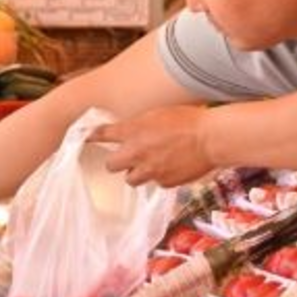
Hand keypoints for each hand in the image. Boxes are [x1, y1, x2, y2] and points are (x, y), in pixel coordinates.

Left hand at [91, 105, 215, 187]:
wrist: (212, 137)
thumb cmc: (190, 119)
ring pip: (131, 179)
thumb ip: (140, 124)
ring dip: (137, 172)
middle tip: (127, 158)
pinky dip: (160, 177)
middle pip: (111, 165)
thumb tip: (131, 131)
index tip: (85, 139)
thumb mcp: (159, 113)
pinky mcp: (164, 182)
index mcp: (133, 130)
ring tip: (151, 164)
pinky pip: (156, 183)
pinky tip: (171, 167)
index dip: (92, 137)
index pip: (102, 134)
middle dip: (117, 162)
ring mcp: (149, 170)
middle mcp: (136, 152)